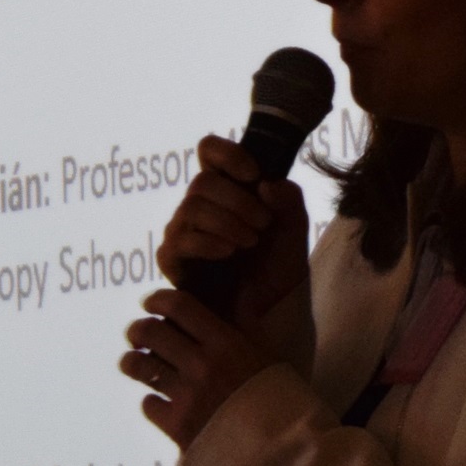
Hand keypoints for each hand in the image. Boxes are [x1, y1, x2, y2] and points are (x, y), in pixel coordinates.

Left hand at [120, 287, 271, 445]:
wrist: (282, 452)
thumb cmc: (279, 399)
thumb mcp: (269, 354)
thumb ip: (248, 321)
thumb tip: (241, 288)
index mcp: (224, 343)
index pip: (179, 306)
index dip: (157, 300)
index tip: (150, 303)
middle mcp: (201, 365)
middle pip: (150, 332)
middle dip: (137, 330)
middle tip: (137, 334)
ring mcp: (186, 396)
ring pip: (141, 366)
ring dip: (132, 362)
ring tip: (132, 363)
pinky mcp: (177, 426)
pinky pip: (148, 404)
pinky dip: (151, 400)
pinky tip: (158, 401)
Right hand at [156, 134, 310, 326]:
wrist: (265, 315)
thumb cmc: (274, 269)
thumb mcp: (294, 232)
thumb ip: (290, 202)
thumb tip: (266, 183)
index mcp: (226, 188)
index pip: (209, 150)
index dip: (227, 153)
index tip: (253, 173)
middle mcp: (198, 204)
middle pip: (202, 181)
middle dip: (238, 200)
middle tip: (263, 224)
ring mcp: (181, 230)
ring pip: (192, 207)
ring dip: (228, 223)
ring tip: (250, 242)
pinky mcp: (171, 258)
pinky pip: (179, 240)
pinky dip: (208, 243)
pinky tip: (229, 253)